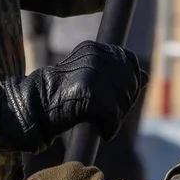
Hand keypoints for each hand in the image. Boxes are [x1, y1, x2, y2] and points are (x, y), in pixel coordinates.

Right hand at [0, 41, 147, 152]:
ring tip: (102, 122)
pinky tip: (102, 130)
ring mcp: (93, 74)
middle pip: (130, 82)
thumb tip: (147, 76)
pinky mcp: (91, 94)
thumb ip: (115, 73)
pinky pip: (113, 115)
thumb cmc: (59, 96)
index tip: (119, 97)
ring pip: (123, 100)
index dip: (130, 82)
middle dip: (124, 102)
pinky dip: (110, 127)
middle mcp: (96, 56)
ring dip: (117, 116)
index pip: (129, 62)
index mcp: (95, 48)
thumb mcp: (89, 77)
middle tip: (109, 115)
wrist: (32, 109)